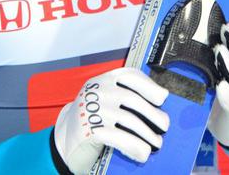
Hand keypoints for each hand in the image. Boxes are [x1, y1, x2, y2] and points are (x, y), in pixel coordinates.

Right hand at [53, 67, 168, 174]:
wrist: (63, 140)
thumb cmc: (91, 120)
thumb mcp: (105, 101)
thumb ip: (123, 97)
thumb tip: (157, 106)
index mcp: (103, 80)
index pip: (129, 75)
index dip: (149, 85)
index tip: (162, 97)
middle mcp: (98, 90)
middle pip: (133, 99)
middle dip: (153, 114)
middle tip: (164, 125)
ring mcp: (94, 109)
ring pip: (130, 120)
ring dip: (148, 133)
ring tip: (157, 143)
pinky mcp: (91, 130)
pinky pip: (120, 138)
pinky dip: (136, 147)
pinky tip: (143, 153)